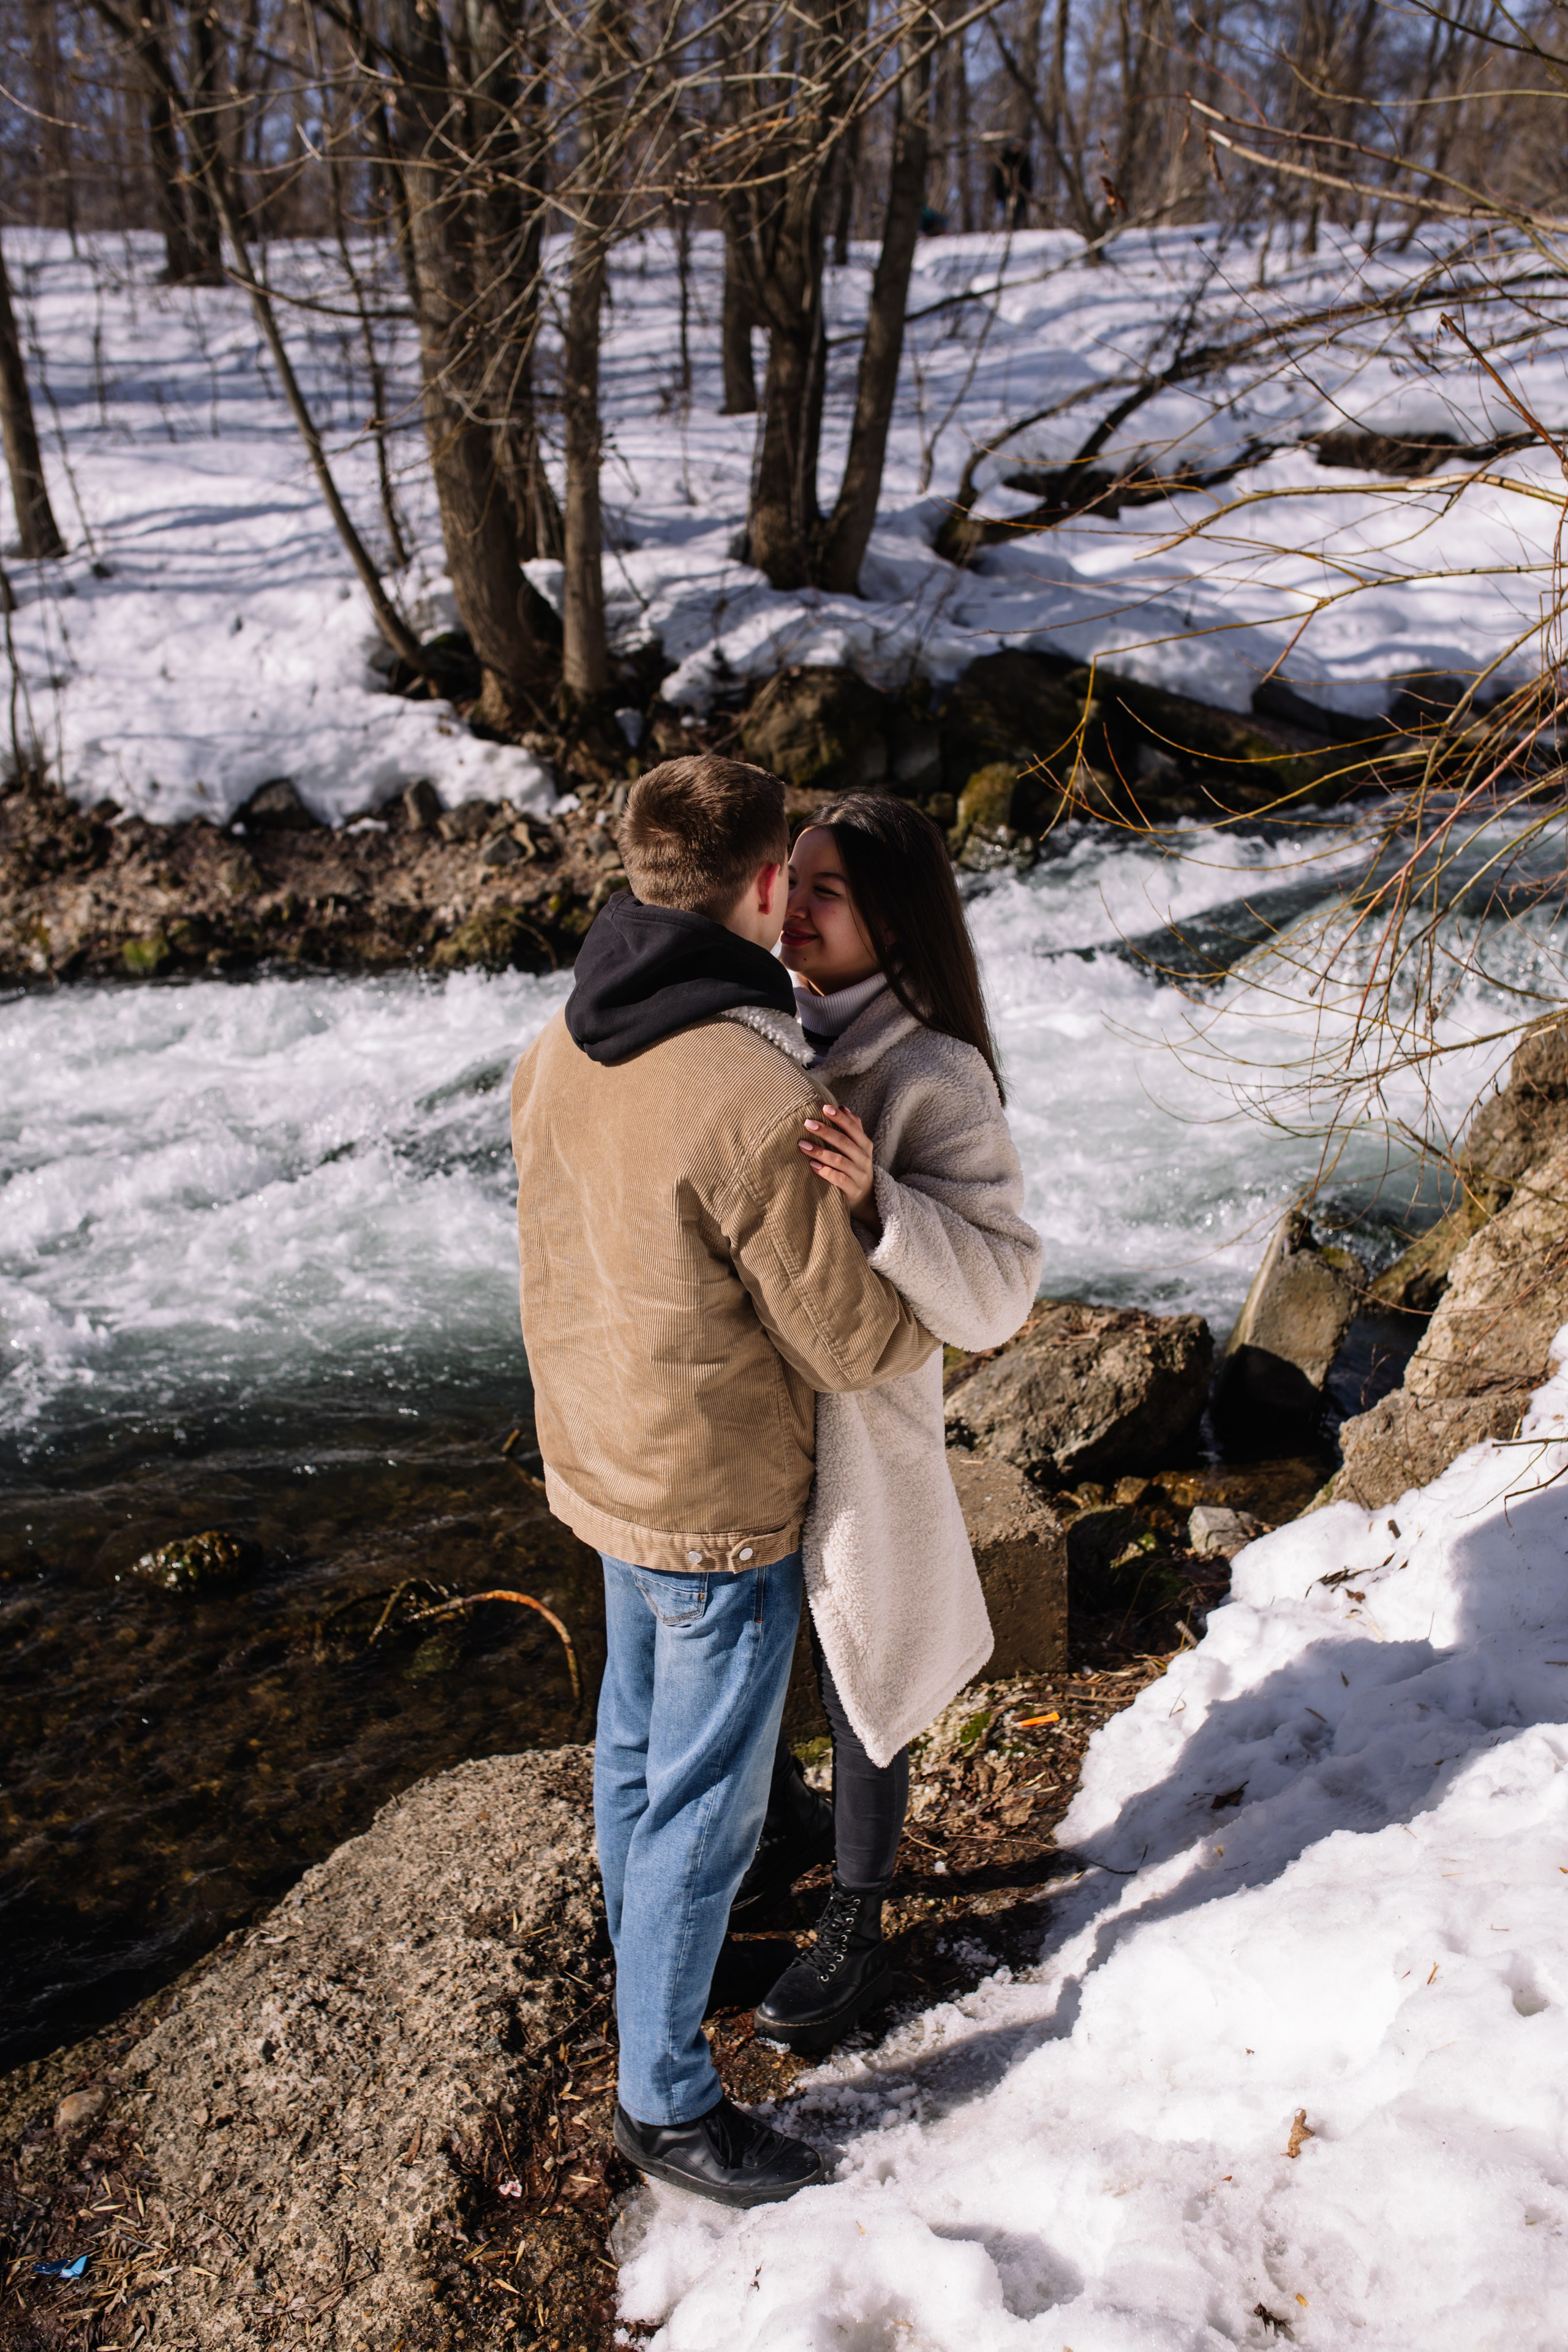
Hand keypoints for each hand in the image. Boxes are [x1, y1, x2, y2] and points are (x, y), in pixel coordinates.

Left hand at [800, 1103, 876, 1225]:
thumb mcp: (858, 1148)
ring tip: (802, 1145)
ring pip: (840, 1161)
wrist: (867, 1199)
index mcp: (865, 1145)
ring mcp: (860, 1175)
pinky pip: (840, 1180)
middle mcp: (864, 1159)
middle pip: (844, 1142)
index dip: (839, 1117)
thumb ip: (853, 1128)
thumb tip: (842, 1106)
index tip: (824, 1107)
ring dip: (820, 1152)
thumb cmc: (856, 1167)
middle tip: (807, 1123)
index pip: (853, 1128)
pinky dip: (826, 1172)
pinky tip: (812, 1166)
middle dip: (825, 1131)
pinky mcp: (853, 1190)